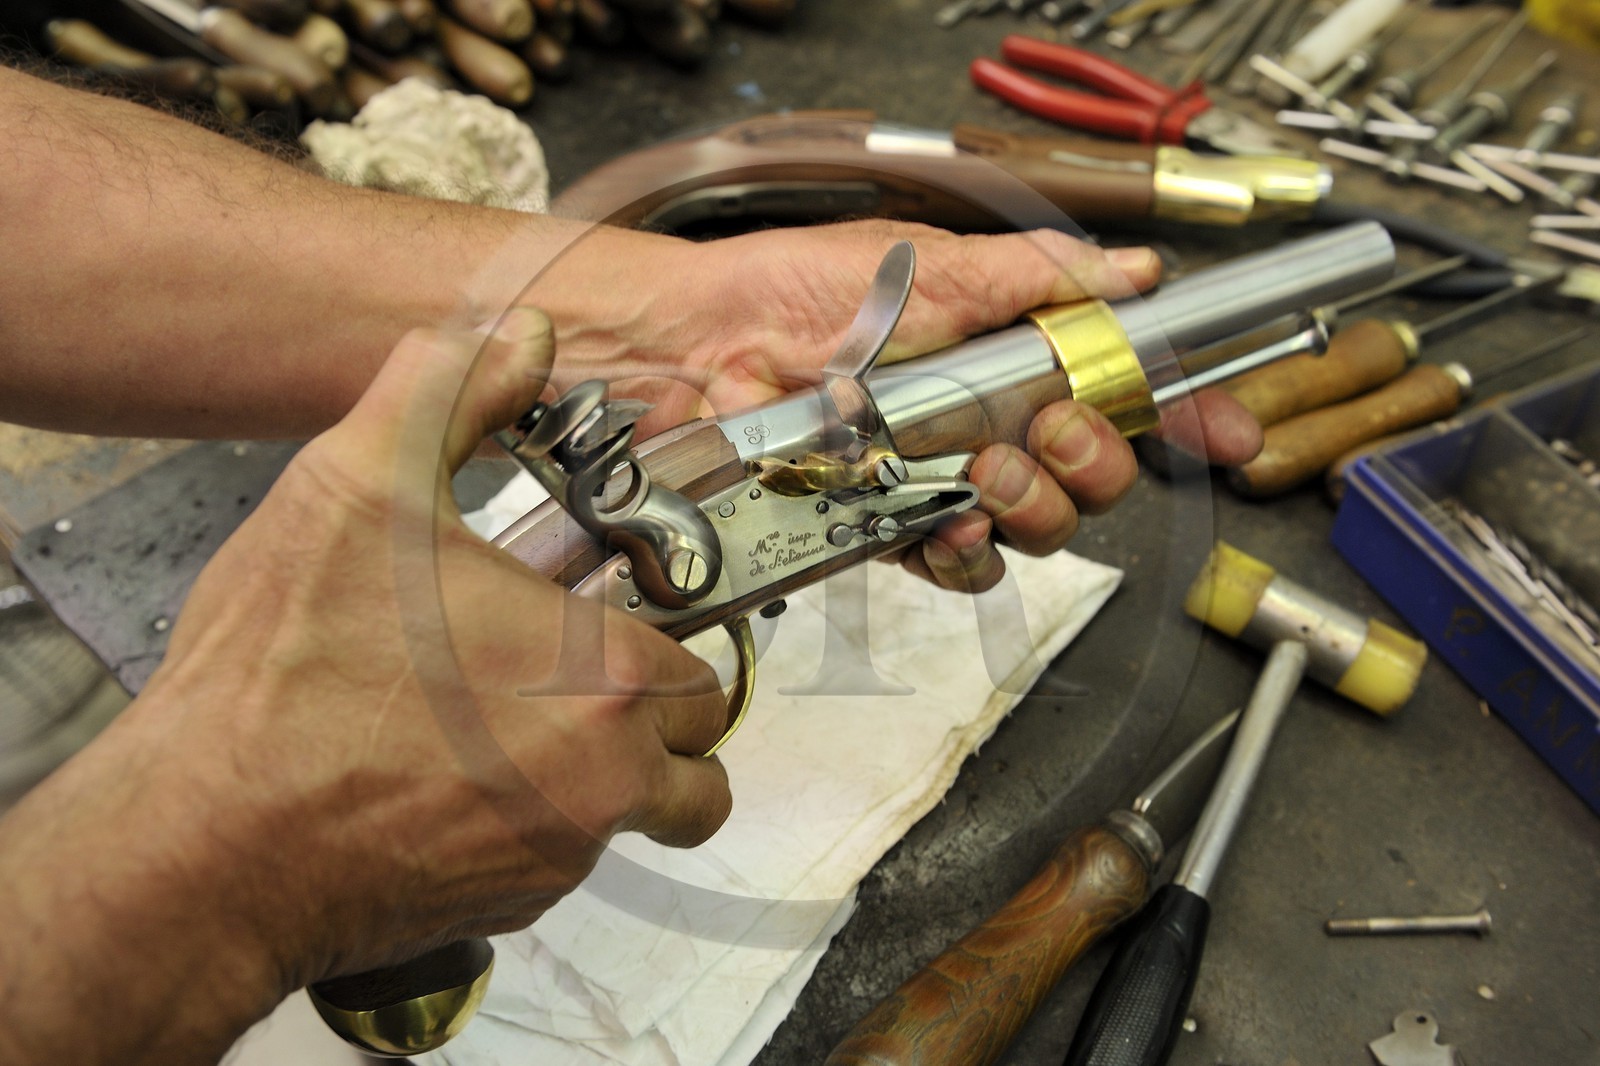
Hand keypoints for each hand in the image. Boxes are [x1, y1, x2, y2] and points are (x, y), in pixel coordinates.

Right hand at [0, 312, 731, 1065]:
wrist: (204, 841)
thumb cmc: (286, 671)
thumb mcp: (360, 484)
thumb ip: (451, 392)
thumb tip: (522, 335)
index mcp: (606, 673)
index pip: (701, 670)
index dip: (655, 641)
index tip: (604, 627)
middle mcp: (610, 778)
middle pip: (693, 757)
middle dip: (649, 722)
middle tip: (566, 680)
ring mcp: (562, 857)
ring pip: (636, 818)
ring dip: (599, 779)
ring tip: (502, 729)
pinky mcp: (509, 908)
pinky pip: (561, 866)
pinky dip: (529, 828)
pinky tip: (443, 783)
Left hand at [534, 220, 1261, 592]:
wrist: (700, 349)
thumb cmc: (798, 293)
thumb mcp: (931, 262)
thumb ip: (1036, 276)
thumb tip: (1131, 273)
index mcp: (1009, 354)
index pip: (1122, 390)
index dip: (1186, 414)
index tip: (1232, 434)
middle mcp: (988, 423)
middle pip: (1098, 474)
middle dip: (1100, 460)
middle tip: (1059, 427)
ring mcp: (943, 480)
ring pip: (1043, 527)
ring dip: (1038, 505)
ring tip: (989, 471)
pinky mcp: (894, 528)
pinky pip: (966, 568)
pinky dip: (973, 554)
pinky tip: (953, 525)